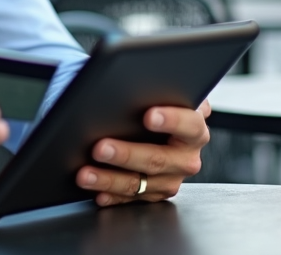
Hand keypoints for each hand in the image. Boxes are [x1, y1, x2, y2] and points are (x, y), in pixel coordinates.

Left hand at [75, 100, 210, 206]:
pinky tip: (95, 191)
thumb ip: (153, 87)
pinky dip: (111, 195)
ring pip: (141, 183)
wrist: (152, 119)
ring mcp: (172, 176)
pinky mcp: (156, 192)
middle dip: (127, 154)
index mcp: (195, 125)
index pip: (189, 123)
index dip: (171, 120)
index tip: (148, 115)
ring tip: (85, 173)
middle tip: (100, 147)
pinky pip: (132, 198)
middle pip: (159, 159)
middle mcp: (188, 154)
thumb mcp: (158, 88)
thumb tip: (127, 81)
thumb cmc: (151, 98)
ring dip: (110, 179)